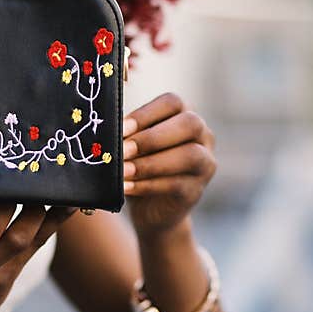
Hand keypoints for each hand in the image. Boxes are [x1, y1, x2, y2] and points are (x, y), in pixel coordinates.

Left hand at [122, 93, 216, 236]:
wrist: (151, 209)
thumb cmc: (139, 165)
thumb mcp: (133, 146)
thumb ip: (127, 134)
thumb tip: (107, 128)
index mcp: (183, 115)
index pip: (172, 103)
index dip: (146, 114)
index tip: (121, 127)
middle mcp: (202, 135)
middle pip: (190, 124)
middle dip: (153, 137)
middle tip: (124, 150)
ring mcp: (204, 163)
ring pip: (189, 156)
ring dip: (151, 163)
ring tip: (123, 171)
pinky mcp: (196, 190)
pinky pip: (177, 184)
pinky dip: (148, 185)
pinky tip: (127, 187)